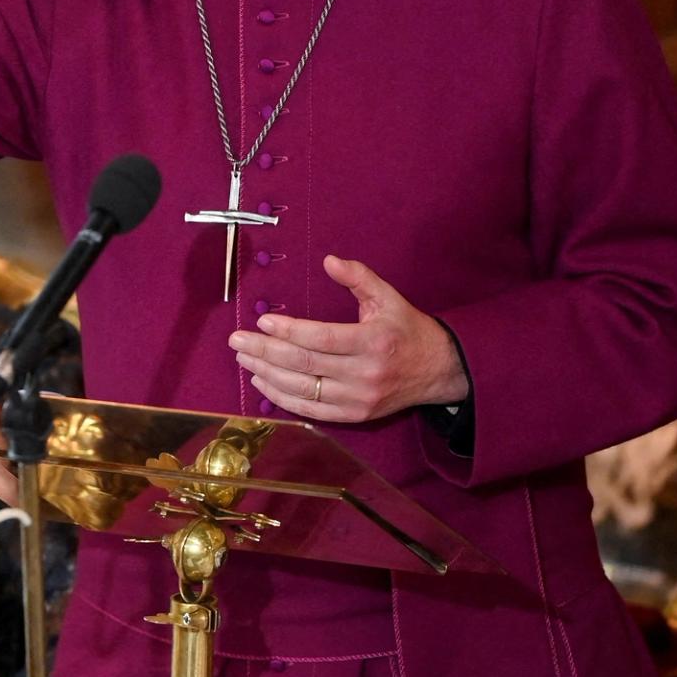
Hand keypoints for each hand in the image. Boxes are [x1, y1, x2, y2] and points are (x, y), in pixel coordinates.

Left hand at [228, 254, 468, 421]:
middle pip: (305, 365)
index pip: (322, 338)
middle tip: (237, 340)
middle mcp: (364, 374)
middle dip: (265, 351)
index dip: (289, 331)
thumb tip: (328, 260)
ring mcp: (359, 399)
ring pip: (303, 390)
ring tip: (243, 357)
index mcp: (373, 342)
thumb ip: (358, 277)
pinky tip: (262, 381)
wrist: (439, 370)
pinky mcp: (355, 416)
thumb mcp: (388, 297)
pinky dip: (282, 398)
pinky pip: (311, 411)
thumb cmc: (407, 329)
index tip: (262, 321)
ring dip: (267, 374)